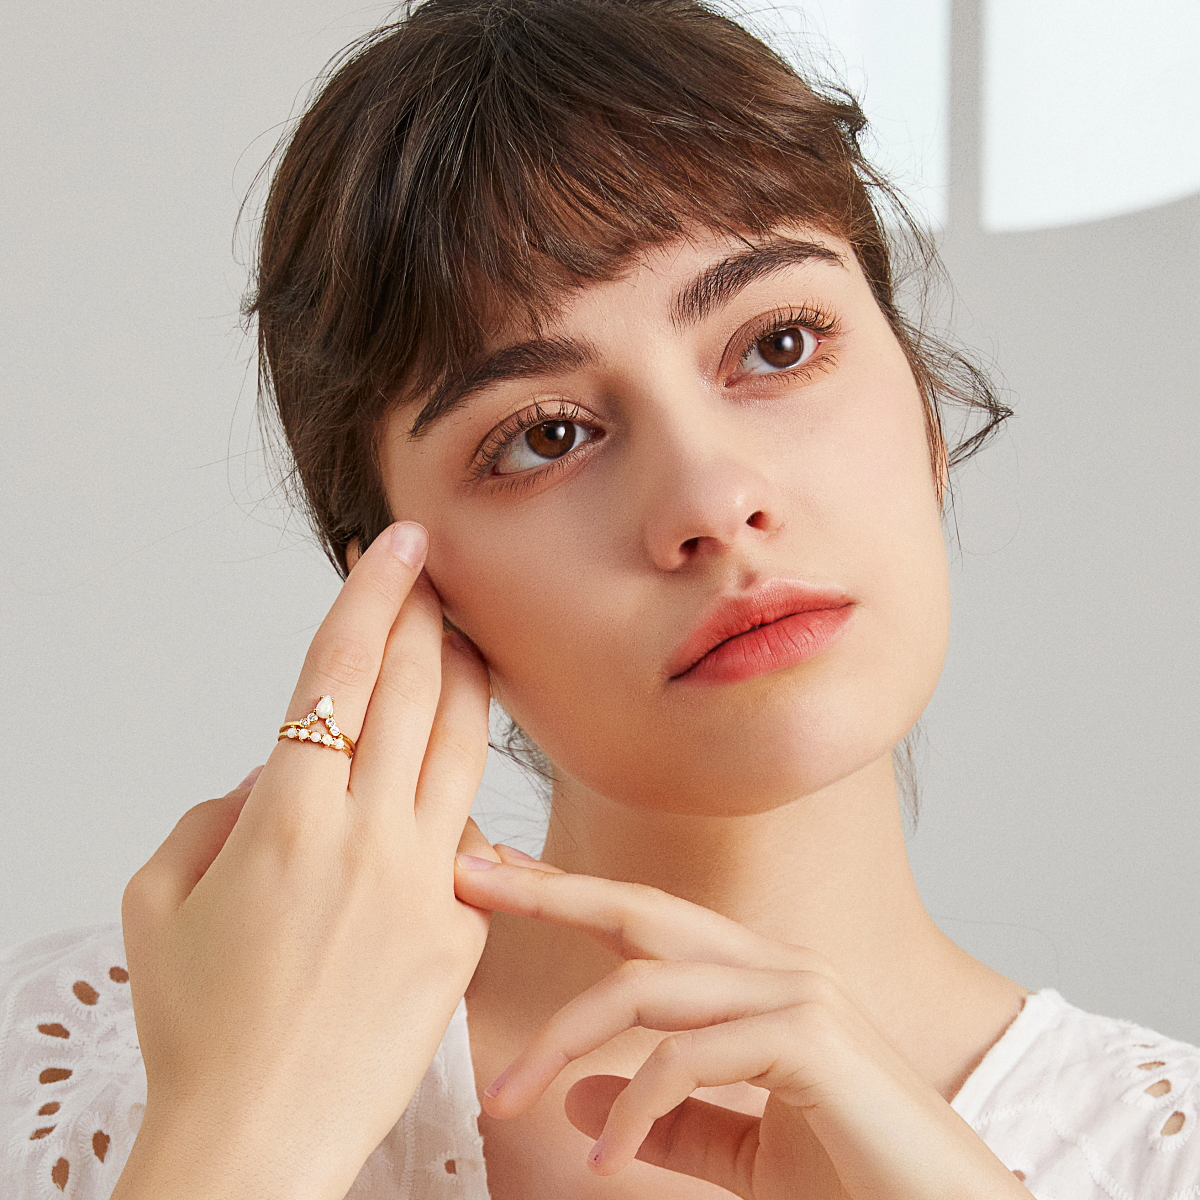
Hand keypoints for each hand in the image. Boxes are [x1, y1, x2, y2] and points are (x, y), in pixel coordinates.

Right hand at [114, 522, 496, 1199]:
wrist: (258, 1141)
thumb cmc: (198, 1029)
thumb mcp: (161, 902)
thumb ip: (217, 813)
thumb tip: (274, 774)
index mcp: (286, 822)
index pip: (339, 672)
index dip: (373, 594)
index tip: (398, 543)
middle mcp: (368, 839)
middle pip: (419, 690)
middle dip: (430, 617)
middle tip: (436, 577)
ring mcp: (429, 885)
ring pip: (468, 747)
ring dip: (469, 680)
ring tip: (465, 641)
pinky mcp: (463, 930)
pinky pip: (468, 840)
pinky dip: (454, 798)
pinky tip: (443, 783)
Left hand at [454, 855, 1029, 1199]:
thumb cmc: (854, 1182)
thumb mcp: (742, 1153)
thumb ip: (666, 1121)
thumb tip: (579, 1099)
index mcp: (756, 979)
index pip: (643, 923)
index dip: (567, 895)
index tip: (494, 878)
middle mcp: (776, 966)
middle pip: (637, 913)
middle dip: (547, 892)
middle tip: (465, 880)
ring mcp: (798, 993)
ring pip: (646, 987)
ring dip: (563, 1042)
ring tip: (507, 1100)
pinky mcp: (812, 1039)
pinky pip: (687, 1058)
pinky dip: (634, 1110)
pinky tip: (607, 1161)